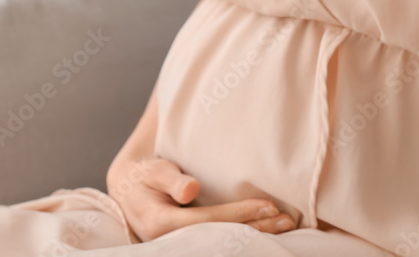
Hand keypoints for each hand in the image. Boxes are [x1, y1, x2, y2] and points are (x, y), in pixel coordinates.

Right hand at [109, 157, 296, 241]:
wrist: (131, 192)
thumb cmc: (144, 177)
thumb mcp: (153, 172)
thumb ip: (171, 179)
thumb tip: (191, 189)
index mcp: (161, 224)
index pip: (208, 221)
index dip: (239, 214)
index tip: (267, 205)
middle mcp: (173, 242)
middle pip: (221, 237)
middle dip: (256, 229)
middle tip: (287, 220)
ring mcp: (183, 245)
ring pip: (223, 243)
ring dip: (256, 235)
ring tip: (286, 226)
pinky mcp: (192, 243)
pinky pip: (221, 241)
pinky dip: (246, 234)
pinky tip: (268, 230)